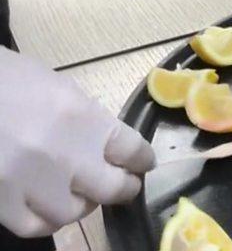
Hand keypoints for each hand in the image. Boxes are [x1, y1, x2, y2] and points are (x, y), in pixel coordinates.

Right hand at [0, 47, 153, 237]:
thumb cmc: (8, 80)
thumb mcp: (59, 88)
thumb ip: (87, 119)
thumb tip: (105, 143)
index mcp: (82, 118)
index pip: (132, 150)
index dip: (142, 160)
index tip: (143, 164)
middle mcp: (63, 155)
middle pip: (112, 187)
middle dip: (123, 186)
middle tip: (123, 184)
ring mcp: (31, 183)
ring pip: (74, 212)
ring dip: (81, 203)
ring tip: (78, 194)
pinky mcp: (1, 202)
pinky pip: (35, 225)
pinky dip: (46, 219)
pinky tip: (47, 208)